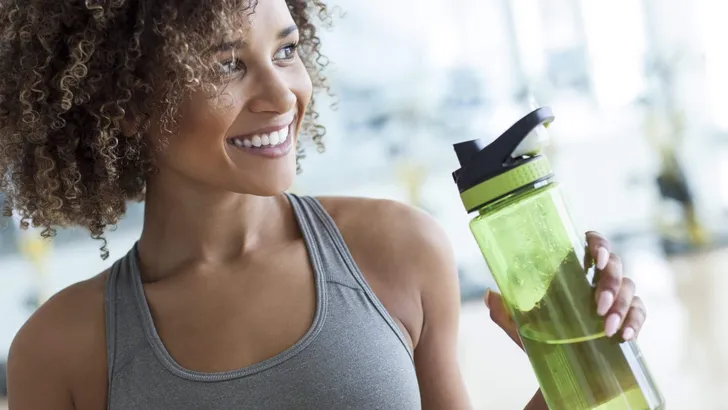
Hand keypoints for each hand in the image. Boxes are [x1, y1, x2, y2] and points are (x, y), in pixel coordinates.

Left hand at [484, 231, 646, 409]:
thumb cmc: (542, 340)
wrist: (561, 372)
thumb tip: (489, 294)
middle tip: (598, 305)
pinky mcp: (629, 320)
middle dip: (611, 283)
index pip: (594, 245)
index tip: (595, 258)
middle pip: (616, 266)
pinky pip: (640, 313)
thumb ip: (504, 311)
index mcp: (574, 273)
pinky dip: (635, 322)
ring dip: (622, 306)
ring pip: (631, 288)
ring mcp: (617, 300)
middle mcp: (598, 281)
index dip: (599, 244)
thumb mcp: (519, 325)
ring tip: (605, 328)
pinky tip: (623, 335)